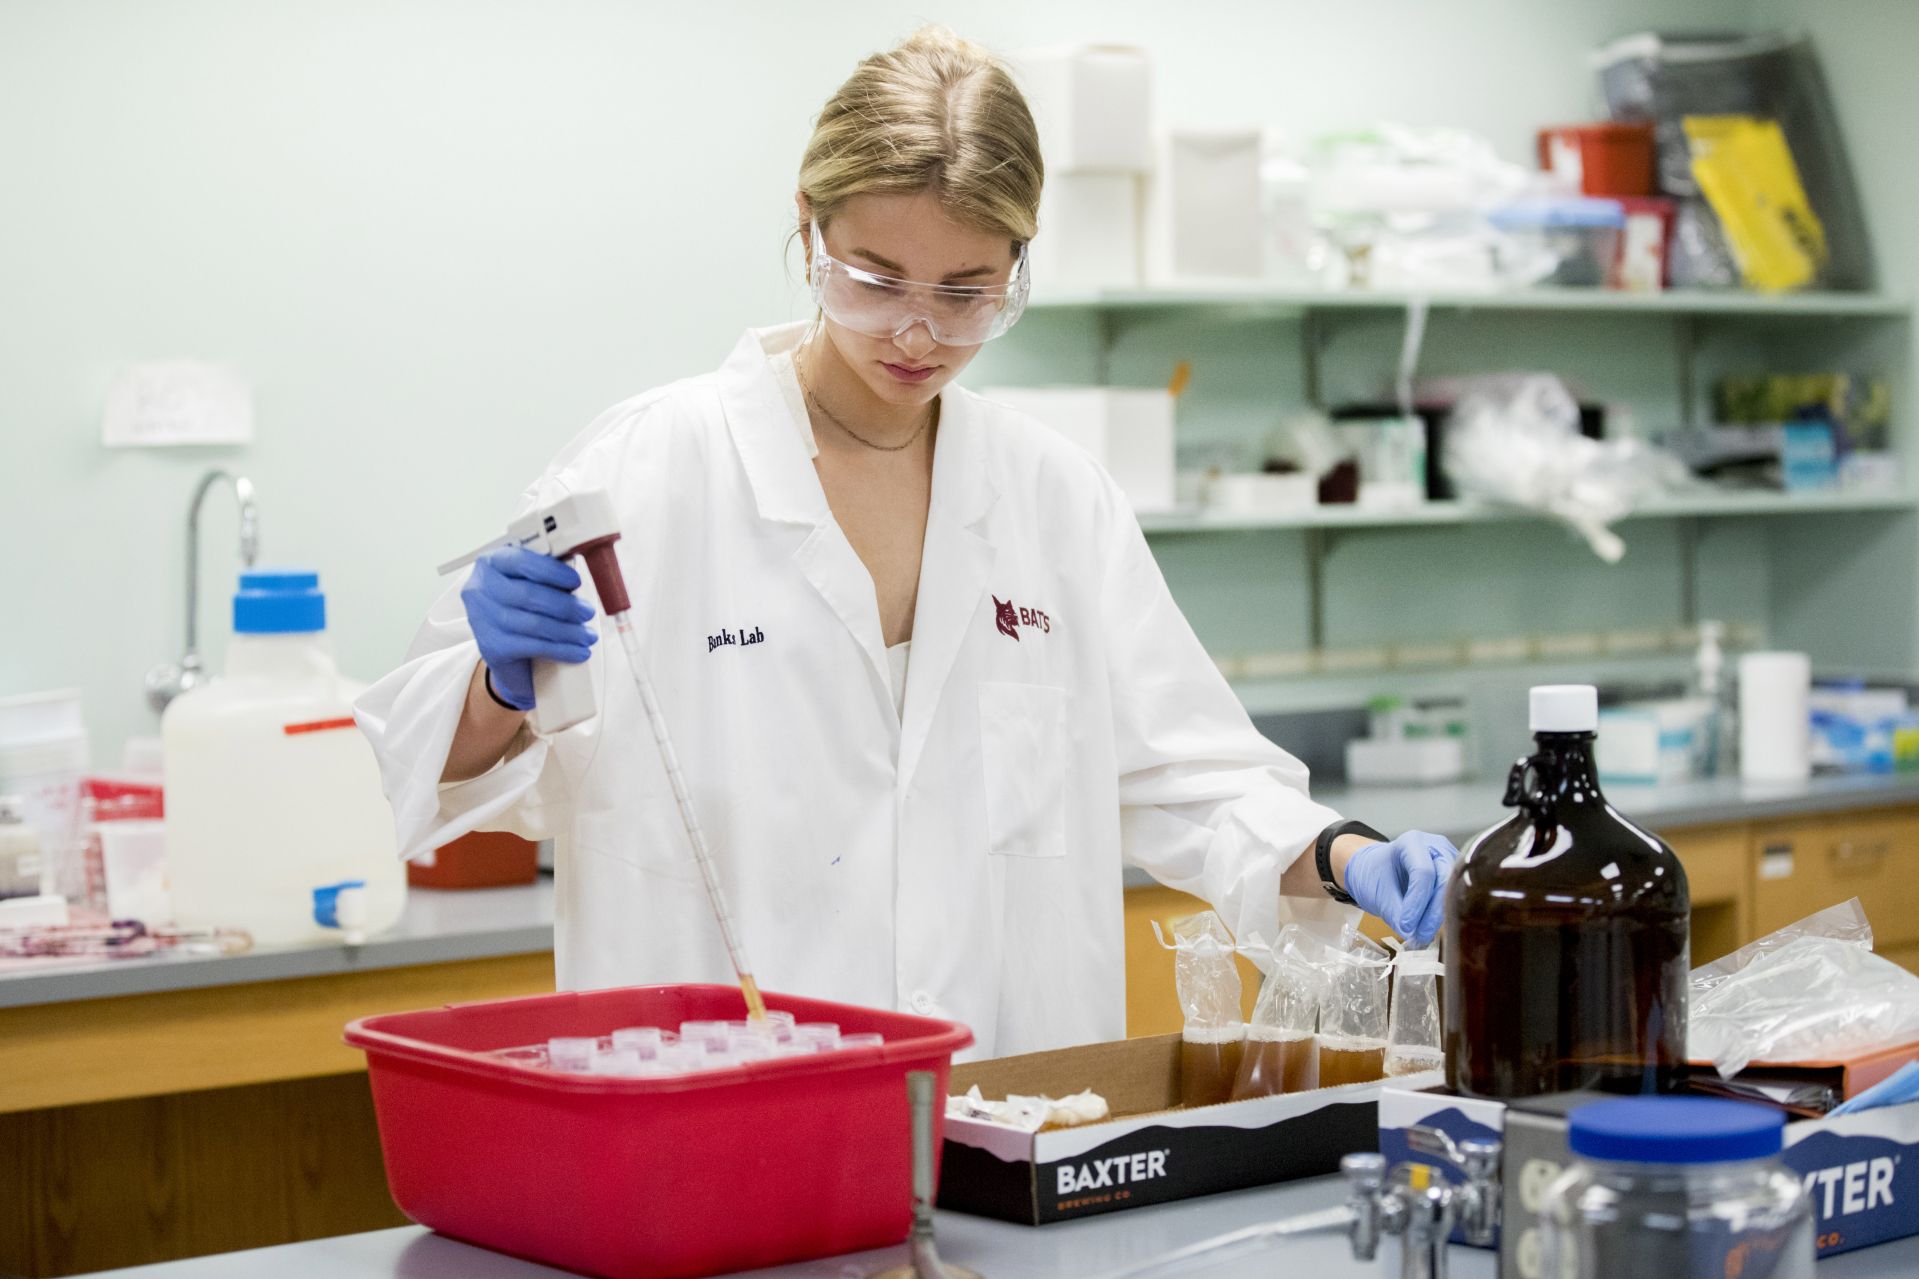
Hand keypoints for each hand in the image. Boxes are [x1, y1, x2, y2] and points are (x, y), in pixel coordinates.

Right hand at [459, 546, 597, 710]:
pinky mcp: (492, 647)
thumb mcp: (529, 583)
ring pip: (532, 624)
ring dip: (568, 631)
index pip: (521, 561)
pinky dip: (561, 650)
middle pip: (527, 595)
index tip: (576, 581)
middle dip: (564, 605)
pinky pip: (533, 647)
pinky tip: (579, 652)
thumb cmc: (522, 606)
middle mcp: (479, 589)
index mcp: (491, 563)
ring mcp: (482, 620)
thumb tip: (582, 580)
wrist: (504, 648)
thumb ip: (548, 576)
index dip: (551, 571)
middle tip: (588, 612)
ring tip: (589, 636)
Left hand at [1341, 831, 1459, 946]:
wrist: (1375, 869)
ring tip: (1422, 935)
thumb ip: (1395, 913)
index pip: (1422, 872)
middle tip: (1420, 935)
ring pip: (1453, 889)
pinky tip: (1430, 928)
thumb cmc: (1375, 875)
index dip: (1417, 902)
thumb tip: (1411, 932)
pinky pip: (1454, 895)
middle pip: (1443, 880)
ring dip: (1438, 915)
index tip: (1407, 926)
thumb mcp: (1378, 894)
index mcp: (1412, 842)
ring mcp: (1448, 859)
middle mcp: (1435, 846)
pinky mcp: (1454, 875)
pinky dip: (1442, 913)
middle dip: (1432, 912)